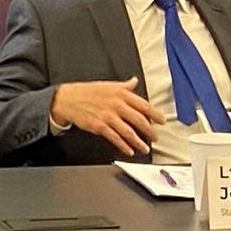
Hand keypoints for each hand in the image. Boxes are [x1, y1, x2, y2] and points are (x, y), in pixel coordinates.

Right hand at [50, 78, 164, 155]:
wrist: (68, 99)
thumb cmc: (88, 92)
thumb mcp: (108, 85)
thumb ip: (124, 86)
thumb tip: (134, 81)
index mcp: (121, 94)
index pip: (143, 105)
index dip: (155, 114)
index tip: (162, 121)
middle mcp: (117, 105)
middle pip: (139, 120)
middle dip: (149, 131)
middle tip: (156, 138)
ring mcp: (108, 116)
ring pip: (128, 132)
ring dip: (138, 142)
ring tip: (145, 148)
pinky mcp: (100, 127)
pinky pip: (115, 138)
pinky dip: (123, 146)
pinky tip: (129, 150)